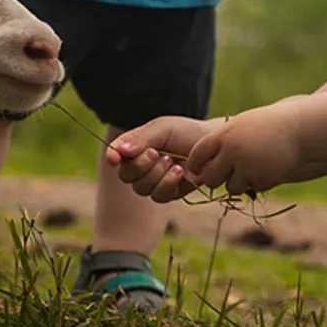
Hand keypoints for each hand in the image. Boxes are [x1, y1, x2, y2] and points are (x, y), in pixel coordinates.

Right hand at [106, 115, 220, 202]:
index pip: (116, 154)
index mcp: (137, 146)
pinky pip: (159, 197)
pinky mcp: (169, 193)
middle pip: (126, 175)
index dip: (113, 156)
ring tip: (173, 161)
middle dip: (141, 166)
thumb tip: (118, 150)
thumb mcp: (163, 129)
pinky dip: (168, 184)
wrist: (213, 146)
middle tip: (157, 153)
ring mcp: (154, 181)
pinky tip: (180, 172)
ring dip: (157, 175)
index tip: (114, 157)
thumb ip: (140, 138)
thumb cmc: (188, 132)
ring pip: (141, 188)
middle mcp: (142, 165)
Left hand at [184, 101, 305, 195]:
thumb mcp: (242, 126)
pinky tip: (267, 169)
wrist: (300, 129)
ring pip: (230, 188)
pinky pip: (251, 189)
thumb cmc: (269, 125)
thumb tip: (202, 165)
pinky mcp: (262, 178)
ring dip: (238, 183)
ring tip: (251, 169)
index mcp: (225, 134)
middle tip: (226, 174)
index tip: (198, 169)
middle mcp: (232, 151)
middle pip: (210, 178)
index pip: (198, 154)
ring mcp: (247, 166)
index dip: (195, 164)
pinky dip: (257, 183)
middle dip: (216, 179)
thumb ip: (223, 142)